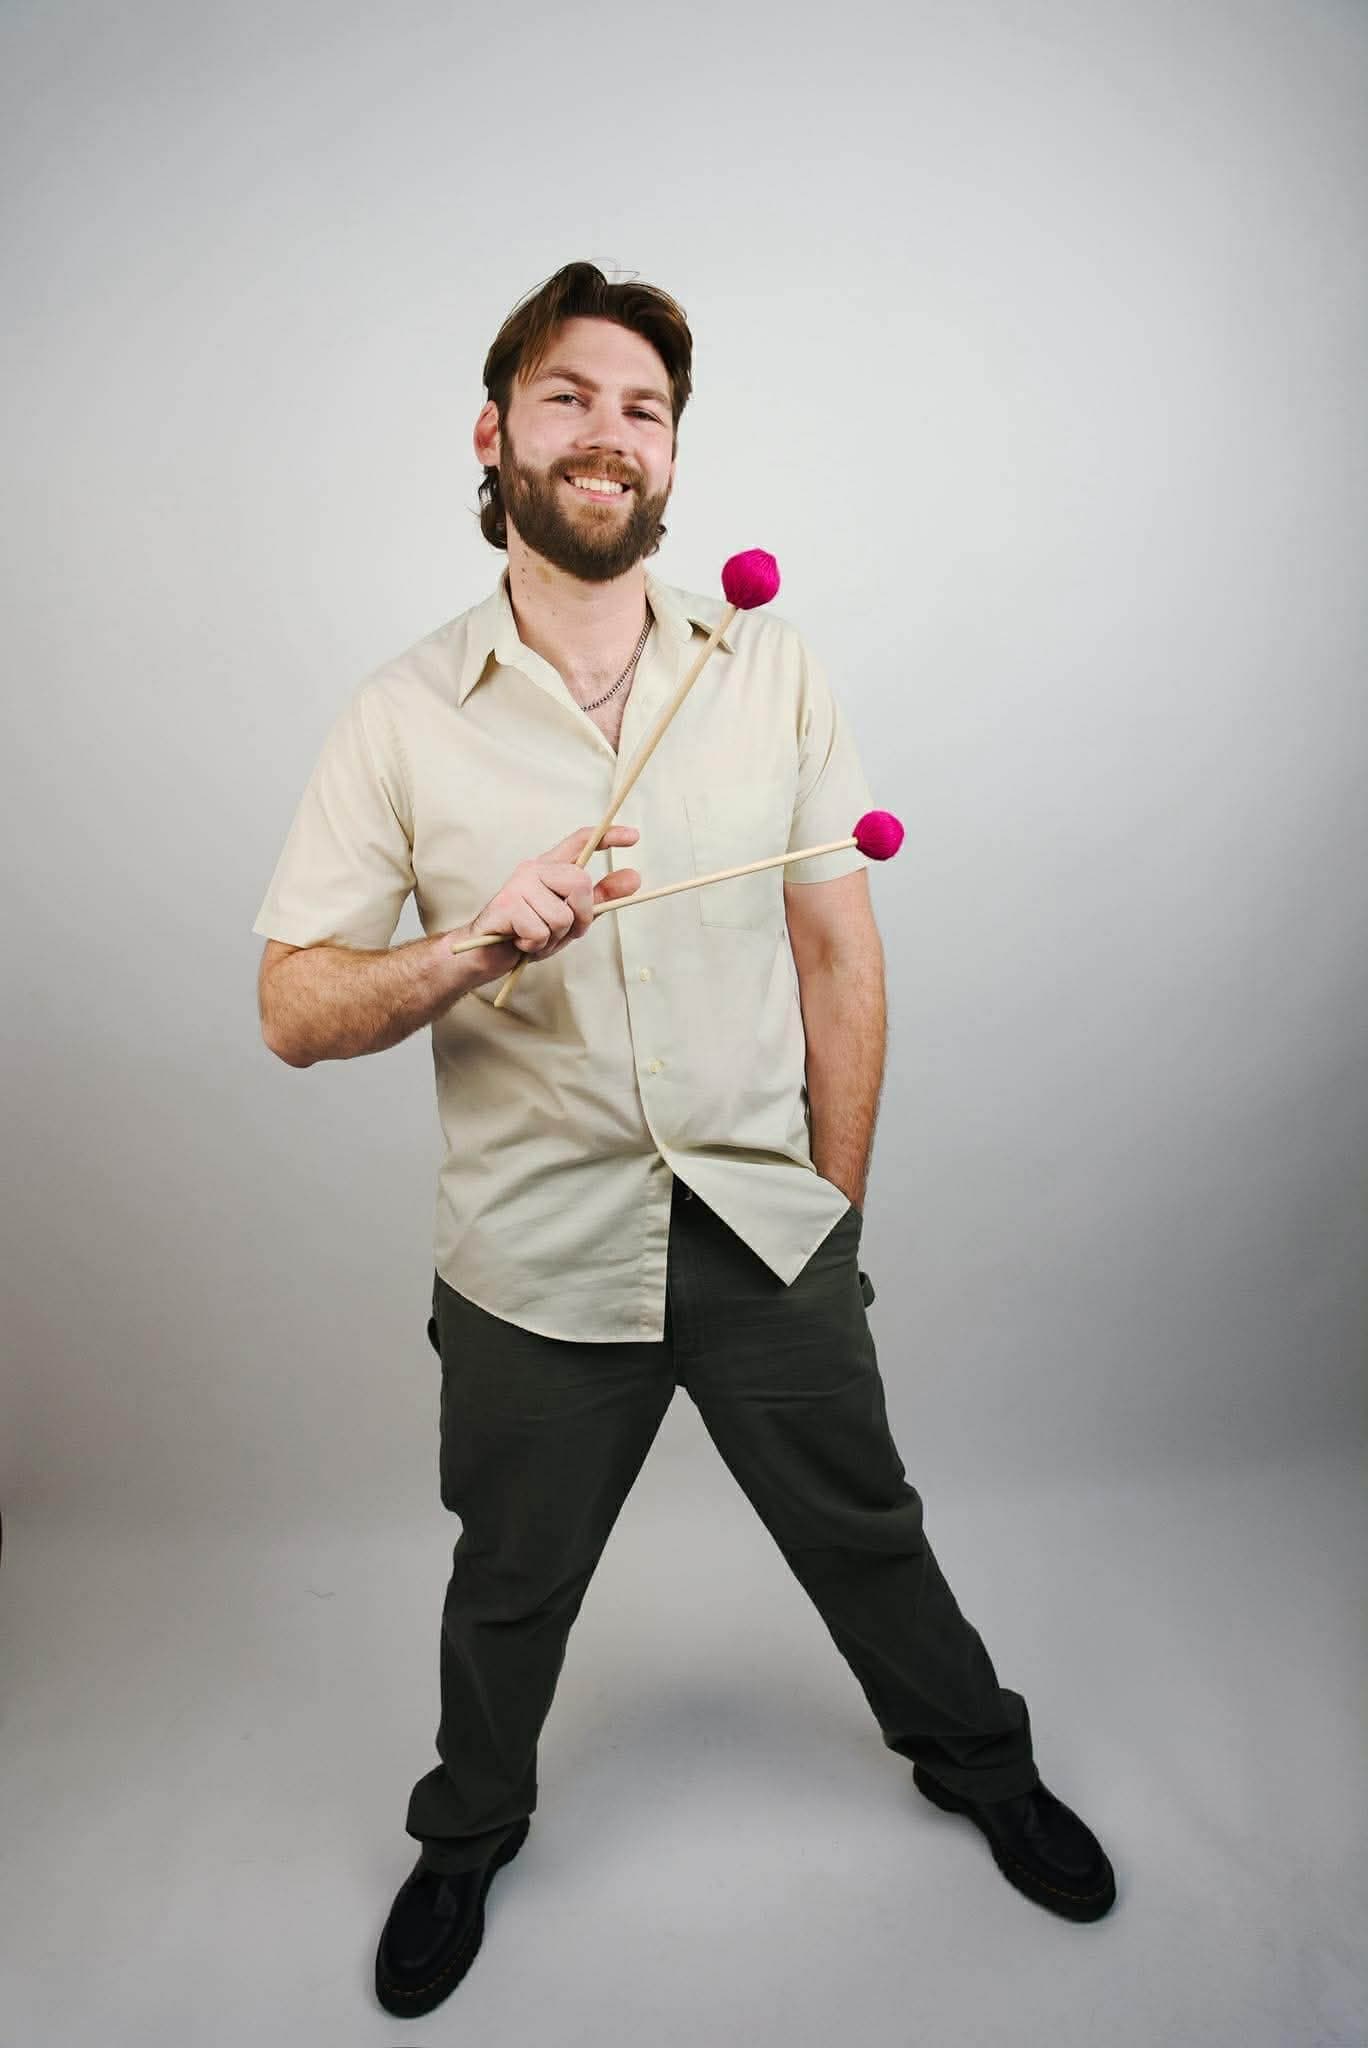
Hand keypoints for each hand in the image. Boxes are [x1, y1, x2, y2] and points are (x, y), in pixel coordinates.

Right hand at [455, 825, 641, 986]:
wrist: (485, 955)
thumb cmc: (528, 934)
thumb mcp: (571, 918)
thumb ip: (600, 898)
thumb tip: (635, 877)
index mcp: (550, 869)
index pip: (581, 841)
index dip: (608, 836)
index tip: (634, 836)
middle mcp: (534, 870)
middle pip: (579, 883)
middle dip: (581, 916)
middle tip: (564, 931)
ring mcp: (518, 885)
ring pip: (561, 915)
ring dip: (553, 937)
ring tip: (534, 936)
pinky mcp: (505, 905)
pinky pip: (540, 931)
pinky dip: (535, 945)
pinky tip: (520, 941)